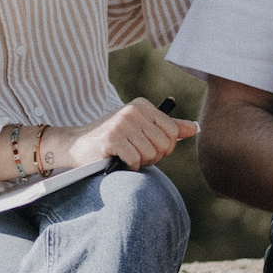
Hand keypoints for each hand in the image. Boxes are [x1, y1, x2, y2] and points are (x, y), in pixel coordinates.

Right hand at [56, 98, 198, 172]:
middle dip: (153, 157)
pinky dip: (128, 166)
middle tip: (136, 155)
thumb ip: (169, 128)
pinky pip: (135, 160)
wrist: (77, 145)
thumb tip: (195, 127)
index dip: (165, 147)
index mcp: (143, 105)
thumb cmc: (113, 139)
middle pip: (164, 145)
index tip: (150, 148)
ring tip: (126, 156)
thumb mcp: (142, 129)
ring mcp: (122, 123)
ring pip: (150, 154)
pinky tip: (118, 160)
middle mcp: (133, 111)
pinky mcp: (112, 138)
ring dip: (139, 162)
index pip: (174, 132)